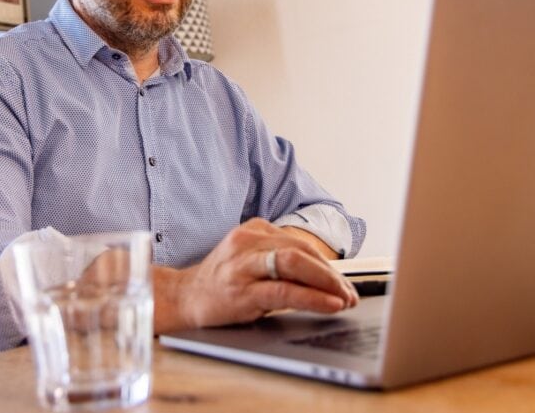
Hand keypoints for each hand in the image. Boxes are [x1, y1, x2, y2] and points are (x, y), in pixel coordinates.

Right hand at [153, 218, 357, 332]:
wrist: (184, 297)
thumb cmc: (222, 283)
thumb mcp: (249, 261)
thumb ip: (279, 261)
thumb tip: (326, 280)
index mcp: (253, 230)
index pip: (300, 244)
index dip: (328, 265)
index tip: (345, 285)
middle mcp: (247, 242)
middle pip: (301, 250)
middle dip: (331, 275)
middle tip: (350, 295)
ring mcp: (242, 265)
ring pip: (294, 264)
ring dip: (327, 283)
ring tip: (345, 300)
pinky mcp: (240, 290)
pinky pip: (284, 290)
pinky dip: (312, 297)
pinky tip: (329, 305)